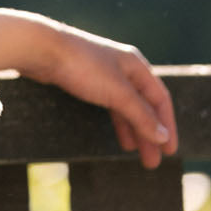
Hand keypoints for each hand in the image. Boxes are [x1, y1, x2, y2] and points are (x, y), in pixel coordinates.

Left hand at [0, 7, 178, 169]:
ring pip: (125, 106)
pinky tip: (117, 135)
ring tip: (134, 152)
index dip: (166, 126)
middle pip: (143, 105)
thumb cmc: (81, 66)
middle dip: (148, 133)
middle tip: (151, 162)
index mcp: (137, 66)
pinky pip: (108, 104)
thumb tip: (162, 136)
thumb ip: (140, 115)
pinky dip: (115, 121)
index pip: (160, 99)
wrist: (40, 48)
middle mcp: (123, 68)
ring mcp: (104, 74)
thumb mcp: (117, 93)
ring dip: (132, 130)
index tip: (169, 151)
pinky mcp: (85, 80)